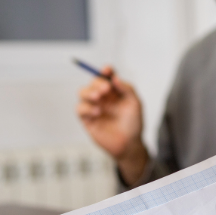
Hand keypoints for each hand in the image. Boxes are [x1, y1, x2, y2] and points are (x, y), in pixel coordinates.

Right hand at [75, 66, 148, 183]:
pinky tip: (98, 112)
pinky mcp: (87, 119)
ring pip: (82, 92)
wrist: (129, 144)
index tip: (107, 70)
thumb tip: (114, 78)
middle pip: (93, 82)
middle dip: (97, 82)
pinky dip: (86, 108)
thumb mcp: (135, 103)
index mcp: (114, 91)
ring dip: (89, 92)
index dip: (105, 71)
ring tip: (98, 98)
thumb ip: (126, 88)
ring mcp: (93, 107)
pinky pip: (80, 109)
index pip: (106, 76)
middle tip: (105, 89)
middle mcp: (102, 97)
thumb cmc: (133, 123)